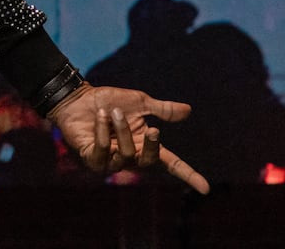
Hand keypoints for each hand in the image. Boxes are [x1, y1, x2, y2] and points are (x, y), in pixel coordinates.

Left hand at [47, 84, 209, 193]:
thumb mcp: (139, 102)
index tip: (206, 189)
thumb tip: (188, 110)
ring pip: (125, 155)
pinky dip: (102, 133)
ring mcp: (110, 161)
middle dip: (151, 146)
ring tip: (112, 112)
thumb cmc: (108, 101)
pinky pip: (101, 152)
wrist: (78, 97)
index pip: (171, 163)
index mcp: (144, 145)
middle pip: (149, 161)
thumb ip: (162, 110)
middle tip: (152, 128)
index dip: (188, 175)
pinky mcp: (90, 159)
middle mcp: (129, 156)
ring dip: (121, 130)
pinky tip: (100, 117)